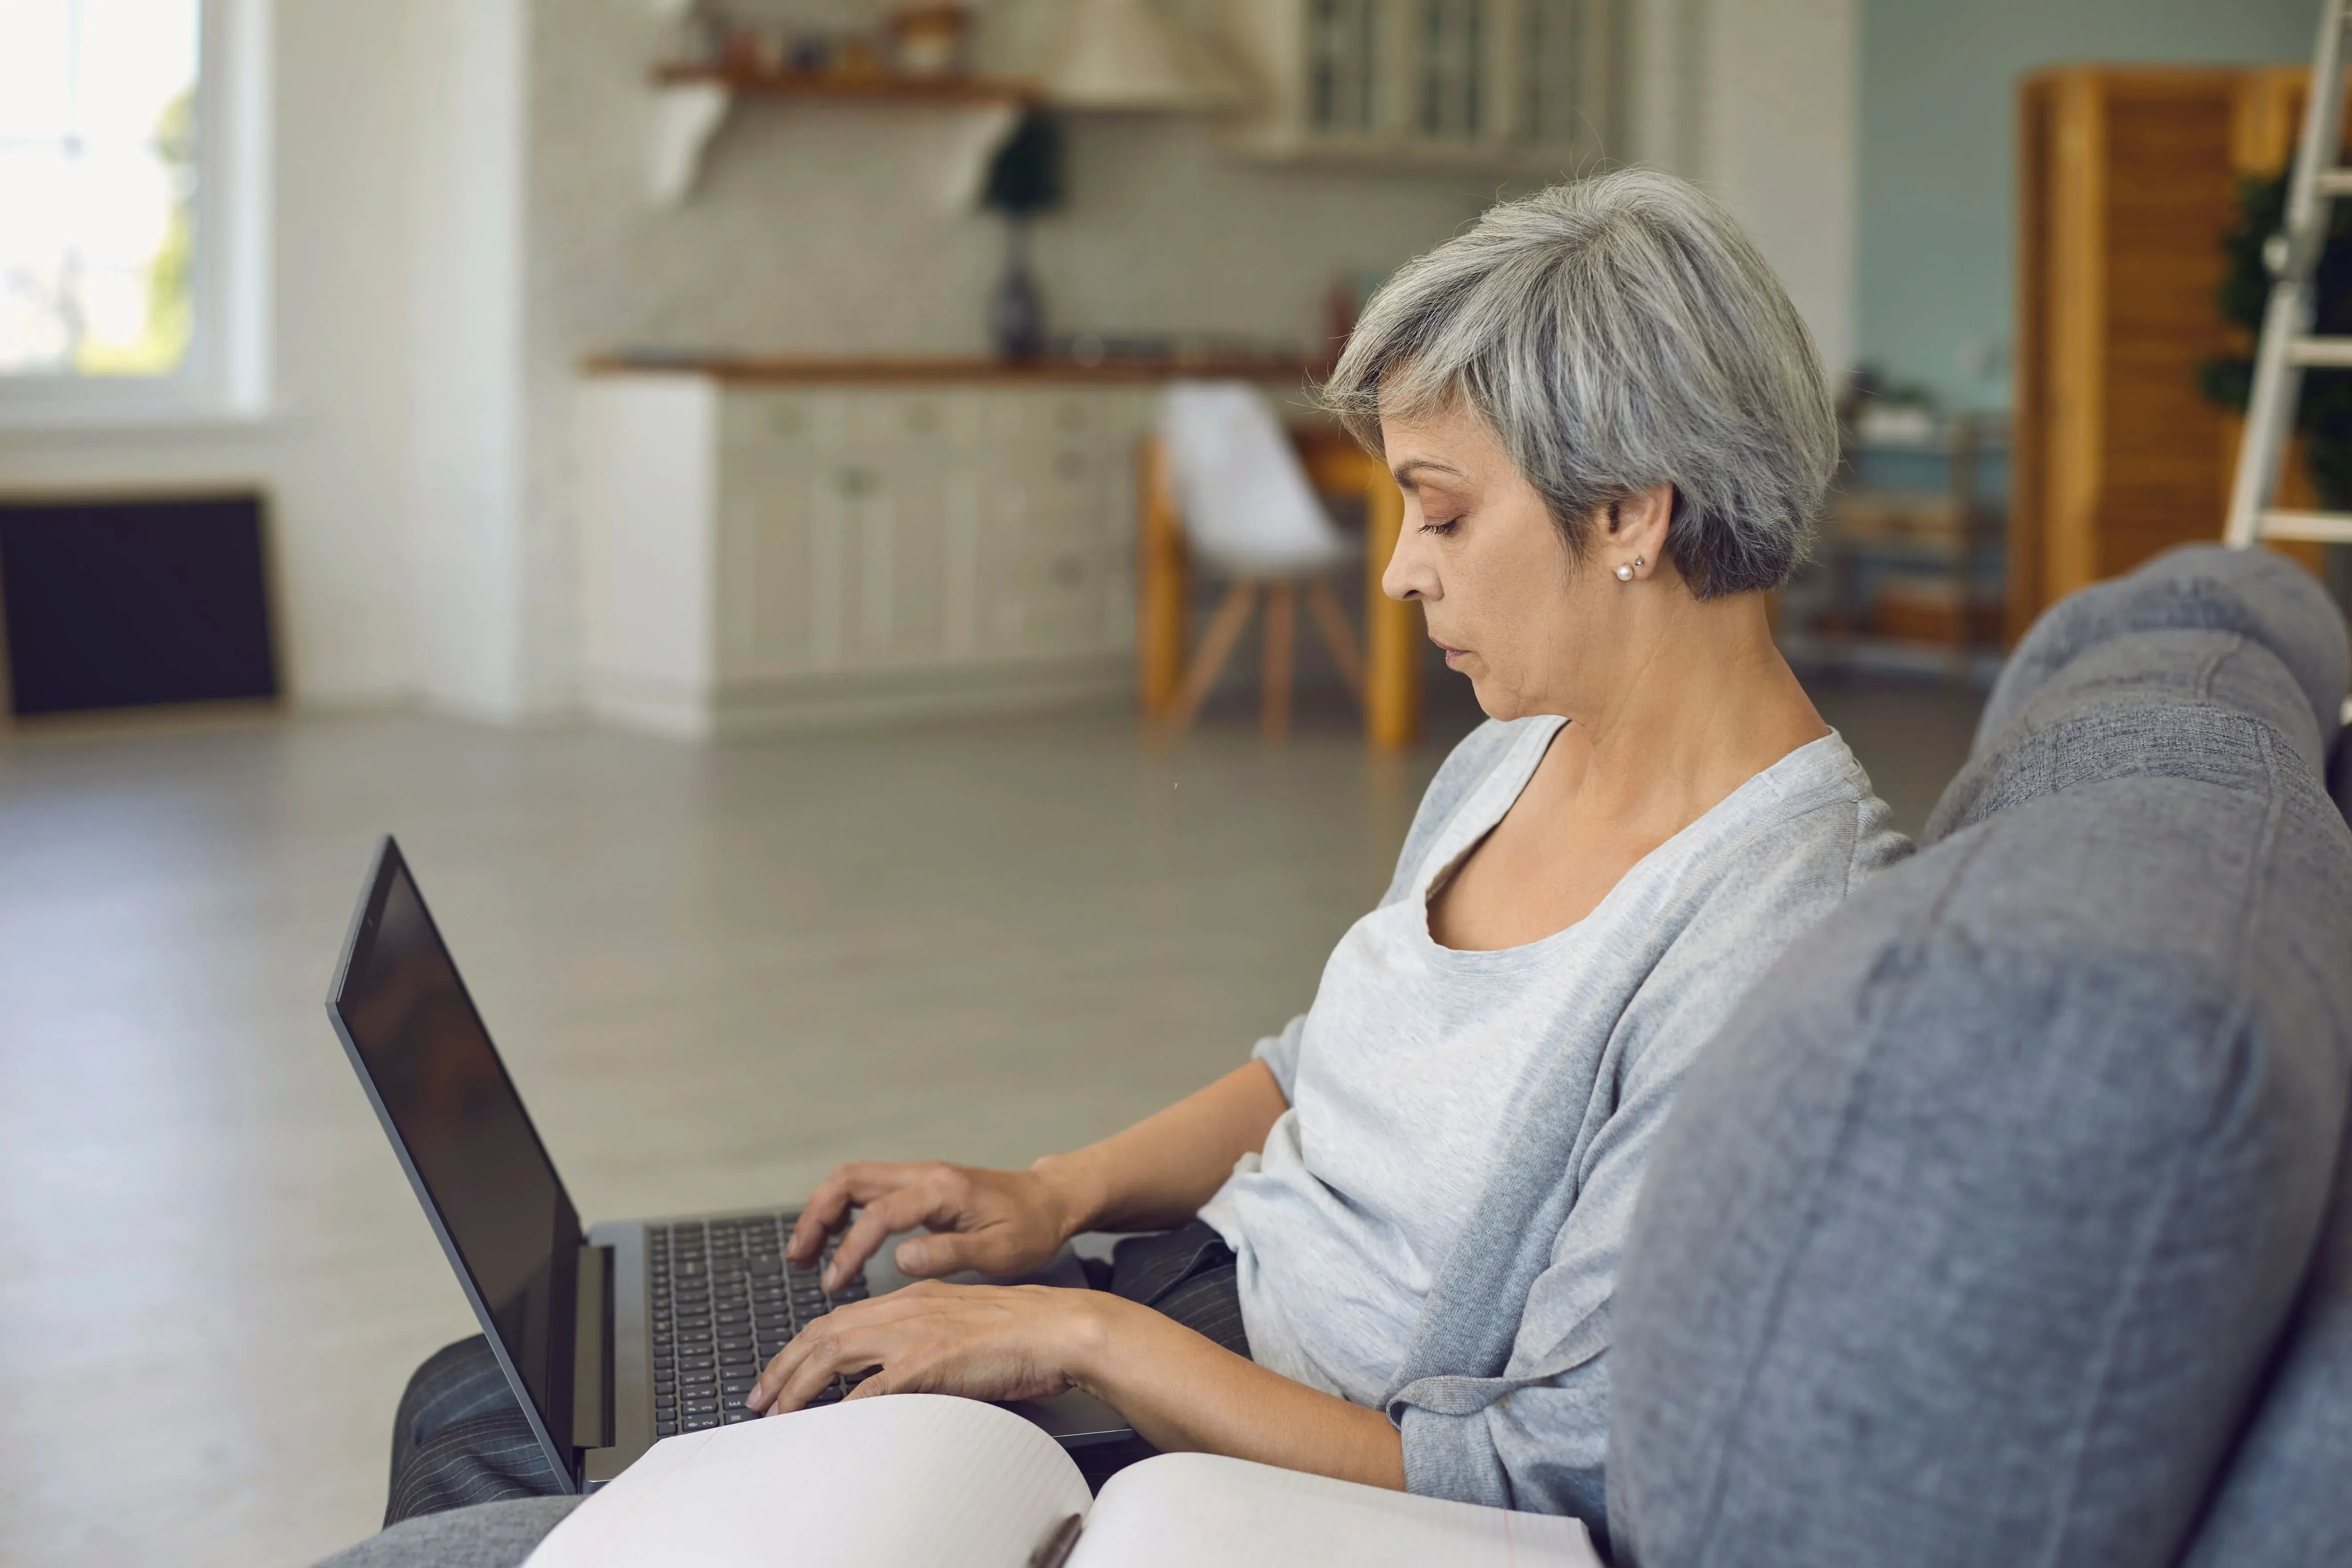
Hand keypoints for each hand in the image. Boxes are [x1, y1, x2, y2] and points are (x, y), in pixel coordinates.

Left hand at [746, 1281, 1115, 1415]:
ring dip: (799, 1385)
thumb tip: (892, 1376)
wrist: (1060, 1327)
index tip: (781, 1374)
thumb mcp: (961, 1326)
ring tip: (778, 1412)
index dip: (802, 1347)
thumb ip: (924, 1340)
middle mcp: (906, 1309)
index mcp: (913, 1298)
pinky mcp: (930, 1362)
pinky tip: (827, 1423)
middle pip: (824, 1332)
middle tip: (760, 1398)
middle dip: (784, 1367)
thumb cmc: (1023, 1333)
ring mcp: (915, 1333)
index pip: (840, 1319)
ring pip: (835, 1352)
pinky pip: (872, 1388)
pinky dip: (843, 1406)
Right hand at [785, 1160, 1092, 1290]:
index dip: (850, 1248)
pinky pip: (868, 1189)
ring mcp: (919, 1176)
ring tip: (805, 1253)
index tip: (834, 1282)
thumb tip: (900, 1260)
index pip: (879, 1214)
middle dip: (817, 1216)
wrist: (1052, 1201)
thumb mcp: (1002, 1251)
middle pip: (850, 1180)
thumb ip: (950, 1253)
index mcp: (941, 1190)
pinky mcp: (919, 1186)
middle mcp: (923, 1174)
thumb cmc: (1032, 1229)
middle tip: (798, 1258)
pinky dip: (843, 1210)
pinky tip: (837, 1240)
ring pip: (854, 1180)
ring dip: (823, 1211)